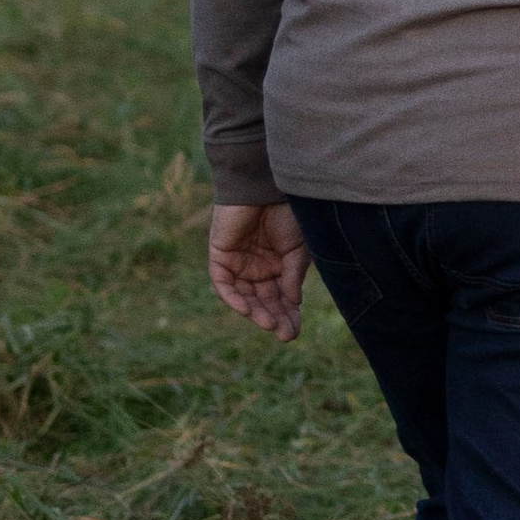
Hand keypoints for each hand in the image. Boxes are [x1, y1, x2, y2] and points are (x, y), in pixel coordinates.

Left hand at [209, 202, 309, 342]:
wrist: (265, 185)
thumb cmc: (287, 212)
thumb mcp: (298, 249)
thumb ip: (293, 276)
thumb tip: (294, 303)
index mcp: (278, 267)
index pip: (282, 298)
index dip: (288, 316)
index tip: (294, 332)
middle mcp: (257, 268)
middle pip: (263, 301)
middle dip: (274, 318)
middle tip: (284, 334)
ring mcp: (238, 263)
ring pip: (244, 297)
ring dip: (256, 312)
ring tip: (269, 324)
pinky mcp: (220, 256)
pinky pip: (223, 284)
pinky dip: (233, 298)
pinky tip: (246, 310)